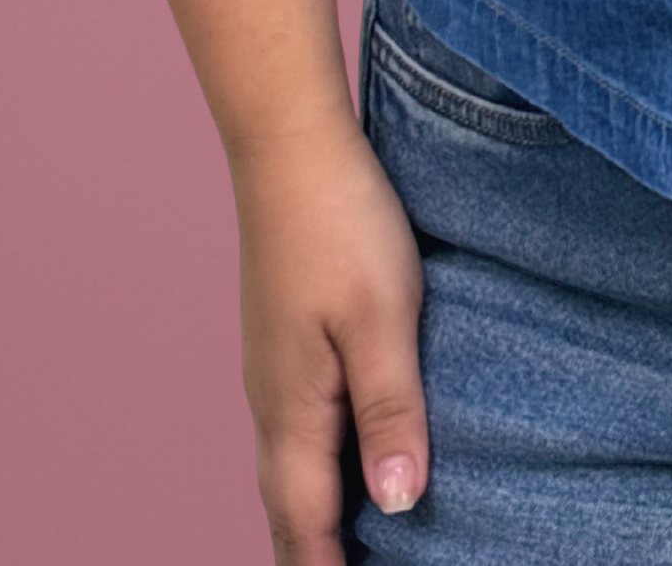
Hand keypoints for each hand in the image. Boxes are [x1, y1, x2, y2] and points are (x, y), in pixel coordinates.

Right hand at [233, 118, 428, 561]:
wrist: (290, 145)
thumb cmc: (341, 224)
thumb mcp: (382, 319)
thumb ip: (392, 412)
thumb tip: (399, 504)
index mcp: (294, 409)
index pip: (306, 523)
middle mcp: (272, 400)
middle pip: (288, 507)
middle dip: (312, 554)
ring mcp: (272, 369)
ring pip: (287, 468)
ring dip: (312, 515)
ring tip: (345, 546)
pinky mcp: (283, 339)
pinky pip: (294, 430)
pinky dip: (313, 468)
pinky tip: (339, 459)